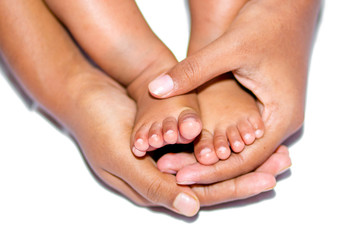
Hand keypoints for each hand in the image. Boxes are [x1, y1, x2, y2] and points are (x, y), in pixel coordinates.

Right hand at [66, 70, 289, 214]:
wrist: (86, 94)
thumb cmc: (97, 125)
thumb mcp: (120, 159)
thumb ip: (153, 185)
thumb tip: (192, 208)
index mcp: (154, 187)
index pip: (204, 194)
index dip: (237, 186)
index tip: (268, 178)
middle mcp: (168, 174)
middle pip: (217, 179)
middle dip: (251, 171)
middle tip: (284, 162)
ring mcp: (173, 154)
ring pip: (217, 160)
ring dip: (246, 154)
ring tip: (277, 148)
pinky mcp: (175, 135)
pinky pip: (208, 140)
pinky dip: (230, 137)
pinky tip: (250, 132)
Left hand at [148, 0, 320, 183]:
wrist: (288, 7)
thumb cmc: (269, 23)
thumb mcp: (229, 47)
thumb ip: (192, 71)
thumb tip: (155, 90)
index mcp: (282, 117)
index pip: (245, 161)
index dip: (211, 171)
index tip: (179, 176)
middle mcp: (280, 123)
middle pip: (240, 160)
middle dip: (205, 169)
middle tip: (169, 171)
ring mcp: (272, 117)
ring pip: (237, 150)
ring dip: (207, 157)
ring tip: (174, 162)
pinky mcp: (261, 108)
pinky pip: (237, 135)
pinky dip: (214, 141)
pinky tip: (189, 143)